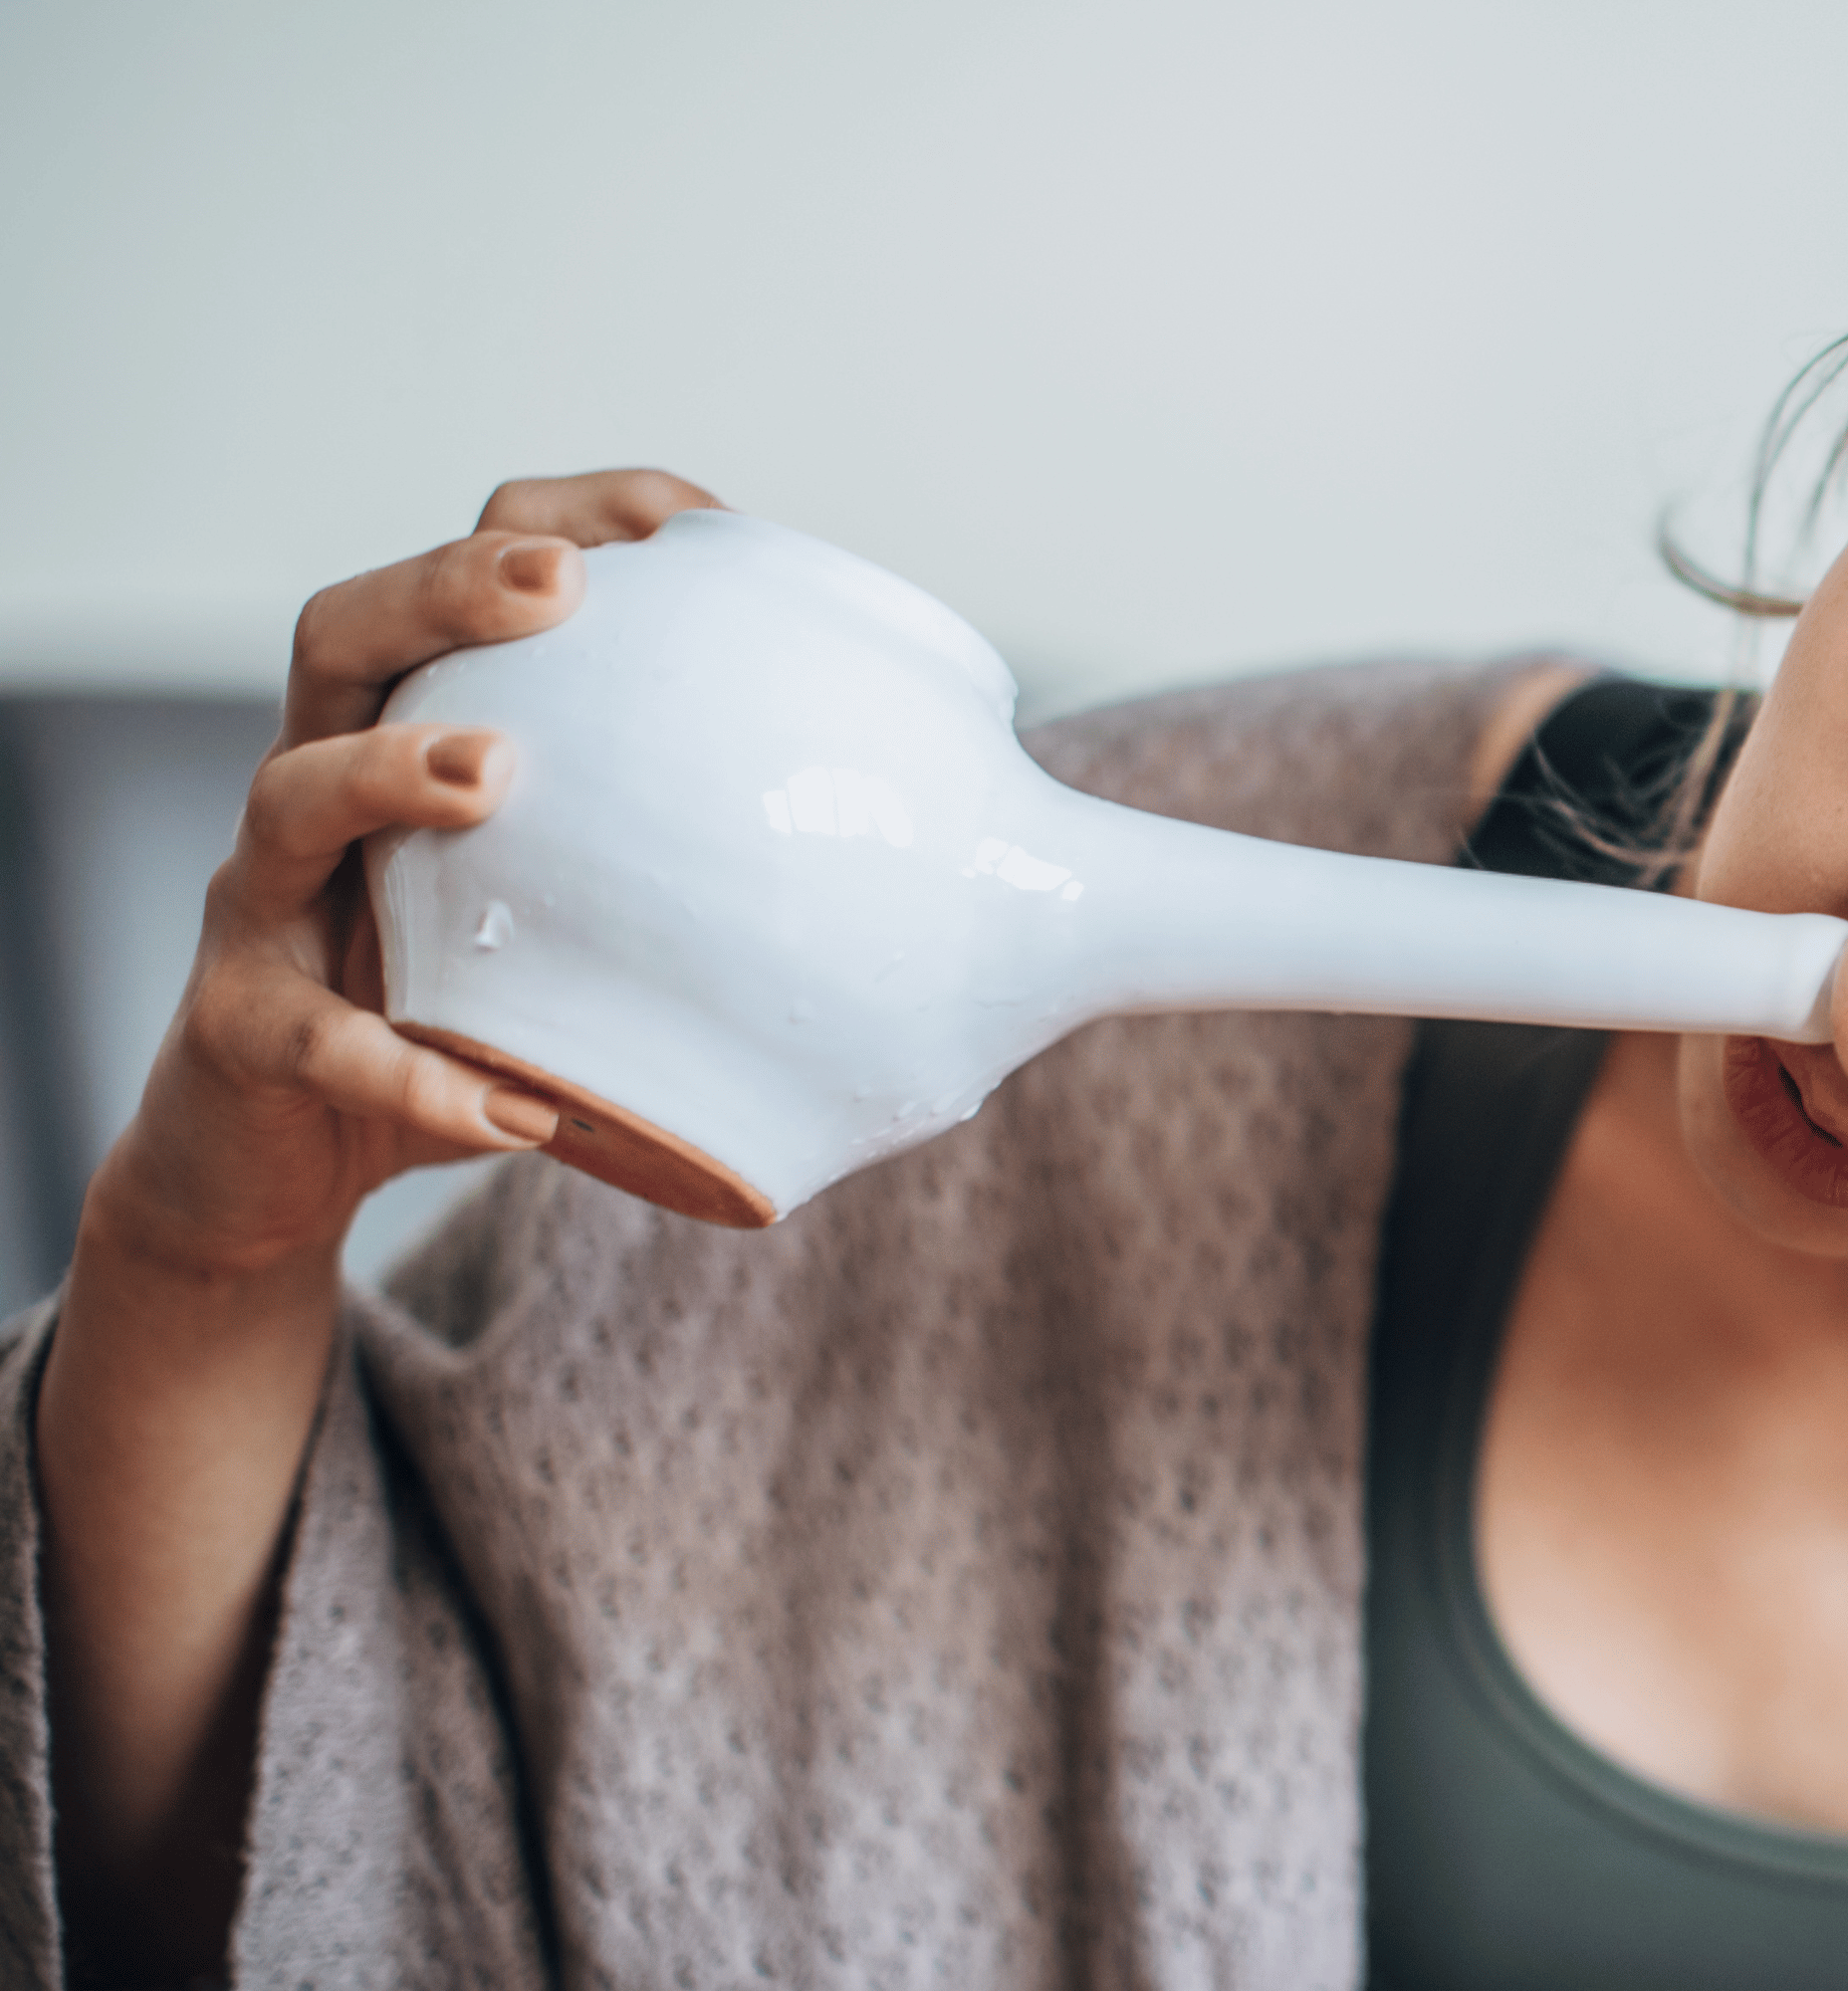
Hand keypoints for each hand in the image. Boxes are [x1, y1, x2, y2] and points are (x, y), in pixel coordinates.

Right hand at [78, 469, 724, 1279]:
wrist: (288, 1167)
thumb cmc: (473, 1018)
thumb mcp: (590, 918)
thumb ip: (721, 868)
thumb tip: (990, 856)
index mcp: (414, 731)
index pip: (464, 582)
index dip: (562, 522)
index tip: (693, 526)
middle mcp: (323, 784)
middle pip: (345, 634)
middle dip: (444, 586)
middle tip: (558, 582)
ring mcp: (266, 901)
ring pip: (291, 795)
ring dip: (389, 771)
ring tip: (492, 774)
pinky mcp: (240, 1030)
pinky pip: (313, 1040)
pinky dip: (411, 1074)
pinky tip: (511, 1114)